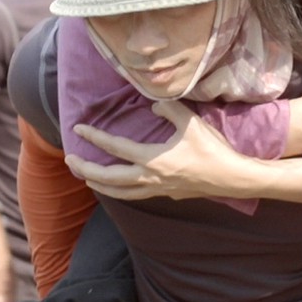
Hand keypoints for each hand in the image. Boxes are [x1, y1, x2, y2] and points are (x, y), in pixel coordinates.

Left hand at [70, 99, 255, 200]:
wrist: (232, 177)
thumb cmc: (213, 150)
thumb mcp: (191, 122)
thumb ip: (170, 109)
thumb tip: (153, 104)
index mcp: (153, 159)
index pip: (115, 147)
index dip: (95, 137)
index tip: (78, 129)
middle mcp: (150, 178)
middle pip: (109, 178)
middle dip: (86, 169)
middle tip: (70, 161)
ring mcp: (157, 190)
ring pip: (120, 192)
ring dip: (100, 185)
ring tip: (86, 179)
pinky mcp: (167, 195)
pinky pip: (135, 196)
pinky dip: (120, 192)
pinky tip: (118, 188)